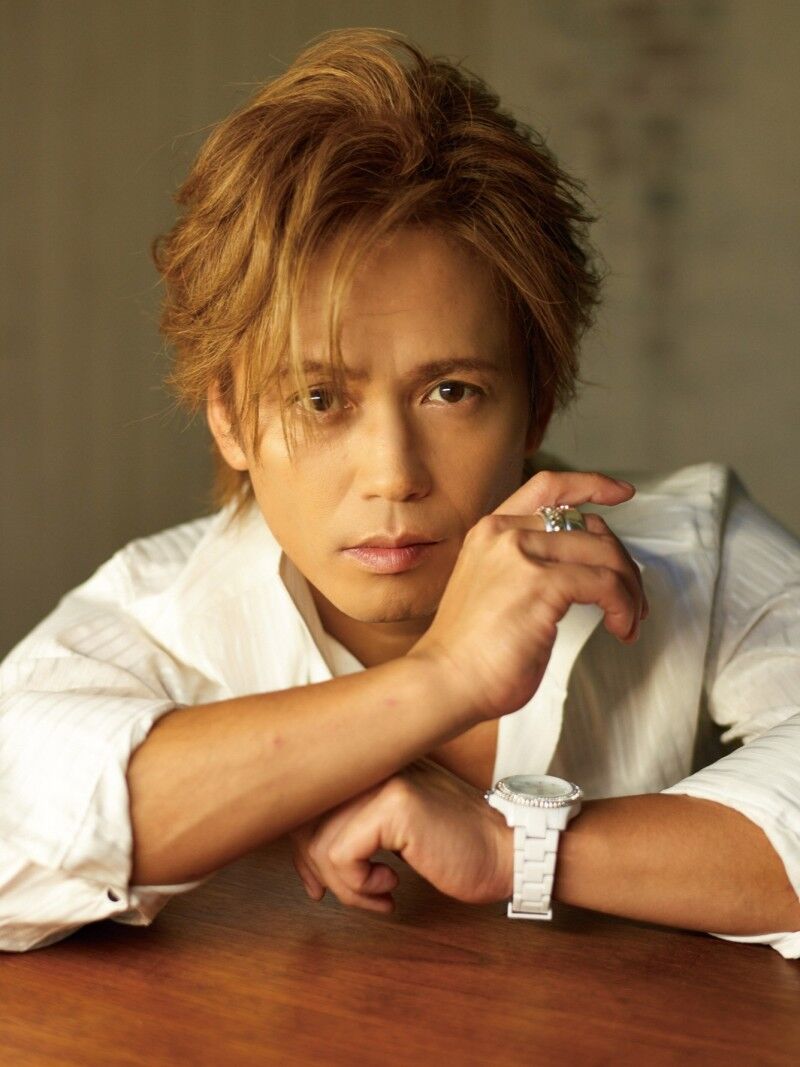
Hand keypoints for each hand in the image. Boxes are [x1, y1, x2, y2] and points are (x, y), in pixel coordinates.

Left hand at [290, 760, 512, 912]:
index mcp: (372, 765)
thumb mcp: (395, 833)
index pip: (309, 799)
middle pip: (306, 820)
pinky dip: (359, 885)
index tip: (317, 883)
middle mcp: (374, 763)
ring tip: (378, 891)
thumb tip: (306, 866)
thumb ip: (353, 833)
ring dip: (345, 885)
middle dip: (317, 868)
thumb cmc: (457, 848)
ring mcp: (384, 780)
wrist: (509, 852)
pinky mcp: (395, 805)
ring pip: (321, 843)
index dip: (303, 848)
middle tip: (347, 892)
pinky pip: (342, 857)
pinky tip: (391, 884)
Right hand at [407, 470, 648, 721]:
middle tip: (632, 600)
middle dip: (622, 563)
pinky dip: (624, 606)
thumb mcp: (494, 590)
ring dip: (629, 589)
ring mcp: (522, 555)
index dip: (591, 484)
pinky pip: (606, 584)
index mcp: (491, 531)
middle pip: (589, 526)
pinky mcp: (540, 584)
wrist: (444, 679)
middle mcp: (505, 533)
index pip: (548, 487)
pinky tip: (620, 628)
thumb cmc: (470, 651)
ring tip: (628, 621)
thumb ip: (527, 568)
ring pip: (605, 554)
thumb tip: (583, 572)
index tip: (622, 493)